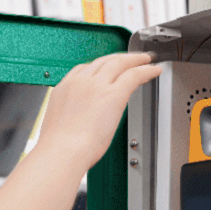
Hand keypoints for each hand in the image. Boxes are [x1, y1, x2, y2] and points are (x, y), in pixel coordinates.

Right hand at [34, 52, 160, 170]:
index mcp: (63, 89)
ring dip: (135, 59)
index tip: (106, 70)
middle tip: (130, 59)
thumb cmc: (59, 147)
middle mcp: (79, 82)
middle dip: (118, 58)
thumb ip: (71, 115)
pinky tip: (154, 70)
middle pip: (102, 61)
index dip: (99, 67)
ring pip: (119, 63)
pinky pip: (134, 74)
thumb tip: (80, 122)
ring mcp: (96, 85)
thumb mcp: (57, 124)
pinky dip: (146, 70)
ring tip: (145, 60)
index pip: (83, 69)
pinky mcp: (113, 93)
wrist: (62, 151)